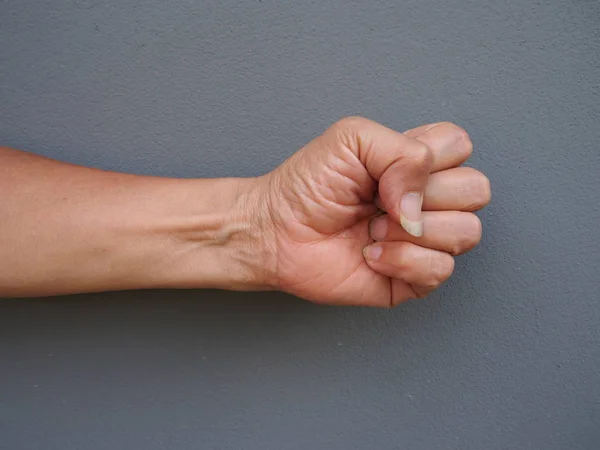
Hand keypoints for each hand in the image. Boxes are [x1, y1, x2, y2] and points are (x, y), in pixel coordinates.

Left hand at [258, 117, 490, 306]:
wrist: (278, 231)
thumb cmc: (308, 185)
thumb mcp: (352, 139)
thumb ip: (402, 151)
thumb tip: (422, 203)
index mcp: (416, 163)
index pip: (461, 147)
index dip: (430, 157)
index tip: (387, 169)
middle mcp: (427, 200)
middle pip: (476, 190)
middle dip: (427, 194)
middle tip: (381, 201)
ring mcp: (424, 240)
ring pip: (467, 232)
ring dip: (412, 232)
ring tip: (373, 229)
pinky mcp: (414, 277)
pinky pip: (441, 270)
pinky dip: (402, 261)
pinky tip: (372, 254)